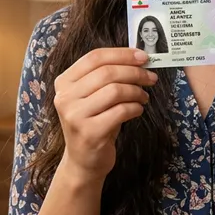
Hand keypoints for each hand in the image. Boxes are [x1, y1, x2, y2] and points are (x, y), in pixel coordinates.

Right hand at [53, 47, 157, 183]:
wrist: (84, 161)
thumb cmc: (94, 121)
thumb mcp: (93, 95)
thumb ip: (107, 75)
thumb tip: (138, 57)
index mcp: (64, 82)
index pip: (94, 57)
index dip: (122, 54)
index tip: (143, 57)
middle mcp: (65, 97)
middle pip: (107, 72)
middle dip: (135, 72)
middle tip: (151, 77)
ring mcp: (75, 116)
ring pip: (115, 90)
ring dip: (136, 91)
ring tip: (144, 97)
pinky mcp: (90, 133)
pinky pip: (121, 111)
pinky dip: (135, 108)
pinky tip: (138, 110)